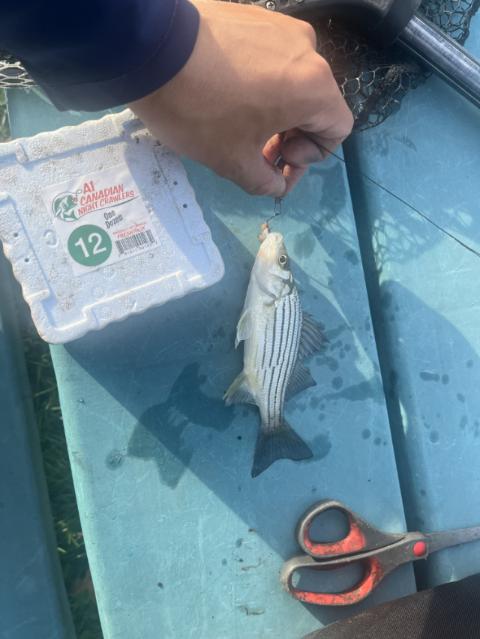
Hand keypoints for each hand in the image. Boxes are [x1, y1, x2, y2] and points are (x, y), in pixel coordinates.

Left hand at [130, 0, 352, 196]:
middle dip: (290, 137)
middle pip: (315, 105)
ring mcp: (280, 27)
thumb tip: (275, 185)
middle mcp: (308, 51)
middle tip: (256, 154)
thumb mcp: (232, 161)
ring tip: (238, 126)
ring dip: (275, 111)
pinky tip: (226, 95)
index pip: (337, 129)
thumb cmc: (200, 112)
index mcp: (313, 87)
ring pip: (292, 81)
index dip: (311, 157)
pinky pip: (270, 58)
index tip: (276, 163)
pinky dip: (260, 83)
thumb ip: (264, 182)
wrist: (148, 49)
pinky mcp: (254, 15)